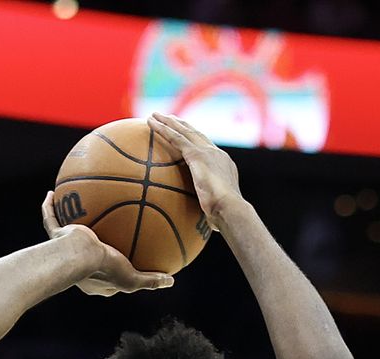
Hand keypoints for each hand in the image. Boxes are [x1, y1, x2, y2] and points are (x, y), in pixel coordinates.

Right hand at [40, 192, 174, 296]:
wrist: (79, 257)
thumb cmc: (105, 269)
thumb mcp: (133, 278)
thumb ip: (150, 280)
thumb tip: (170, 280)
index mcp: (94, 279)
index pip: (106, 273)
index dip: (115, 266)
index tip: (126, 255)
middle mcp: (78, 265)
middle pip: (86, 251)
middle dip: (92, 241)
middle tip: (104, 228)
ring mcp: (65, 249)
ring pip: (65, 231)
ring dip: (68, 219)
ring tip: (75, 204)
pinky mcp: (57, 236)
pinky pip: (51, 218)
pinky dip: (50, 206)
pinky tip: (52, 192)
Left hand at [148, 113, 245, 229]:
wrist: (230, 209)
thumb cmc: (225, 217)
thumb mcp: (216, 211)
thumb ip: (208, 209)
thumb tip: (205, 222)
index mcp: (223, 164)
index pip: (207, 148)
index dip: (195, 140)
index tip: (186, 137)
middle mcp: (216, 153)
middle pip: (196, 134)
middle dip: (182, 126)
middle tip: (170, 119)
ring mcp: (207, 152)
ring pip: (184, 131)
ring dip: (168, 122)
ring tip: (155, 115)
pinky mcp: (197, 155)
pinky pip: (175, 138)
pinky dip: (162, 129)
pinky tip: (149, 123)